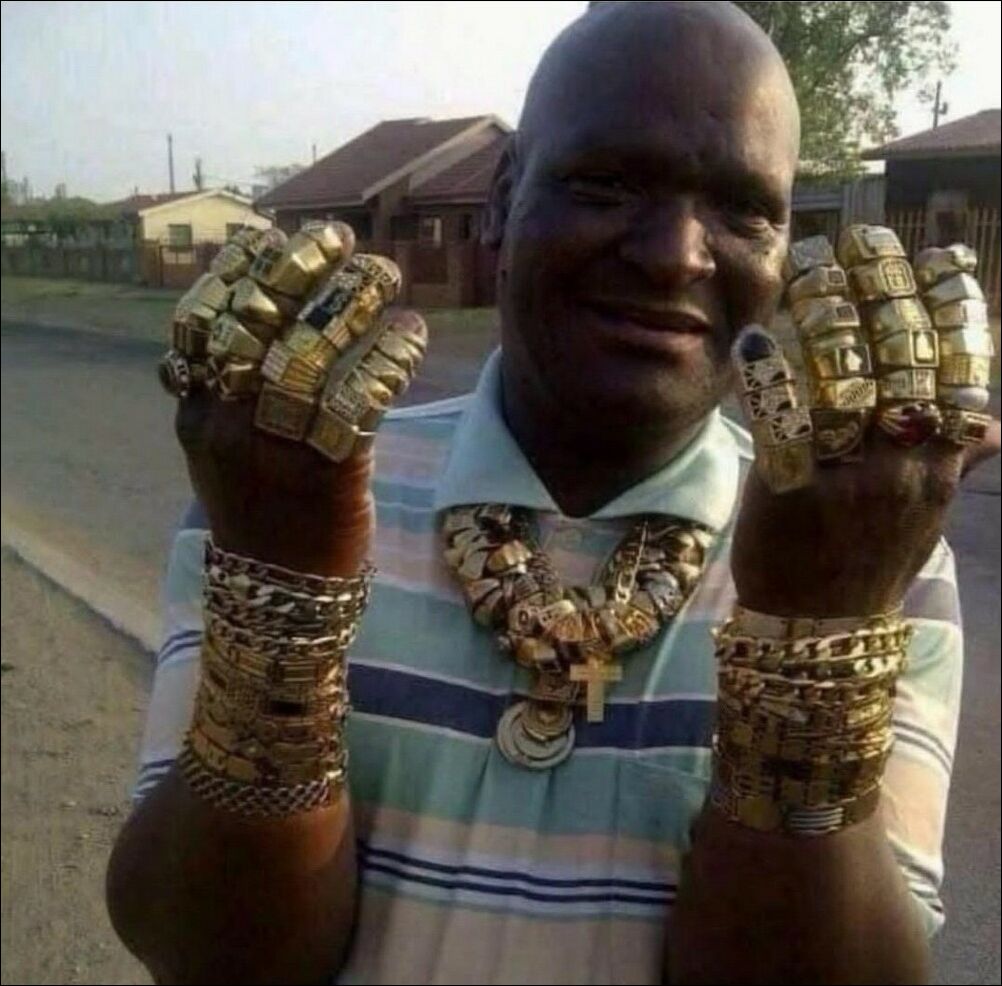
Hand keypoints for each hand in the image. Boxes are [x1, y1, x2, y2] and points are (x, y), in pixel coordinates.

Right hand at [159, 223, 427, 575]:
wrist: (280, 591)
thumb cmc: (261, 509)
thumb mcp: (222, 448)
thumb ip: (230, 389)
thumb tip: (265, 311)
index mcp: (197, 412)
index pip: (202, 320)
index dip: (239, 270)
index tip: (274, 235)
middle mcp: (227, 424)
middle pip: (259, 325)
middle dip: (302, 270)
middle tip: (342, 239)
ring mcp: (275, 448)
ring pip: (310, 354)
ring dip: (353, 303)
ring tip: (385, 275)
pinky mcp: (329, 473)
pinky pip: (359, 399)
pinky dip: (387, 358)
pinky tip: (408, 333)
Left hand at [730, 228, 997, 616]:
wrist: (821, 630)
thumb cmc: (868, 563)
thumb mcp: (926, 514)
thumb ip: (956, 461)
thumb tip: (997, 423)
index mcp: (942, 463)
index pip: (963, 369)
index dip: (955, 308)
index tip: (942, 257)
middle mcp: (907, 465)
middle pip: (905, 360)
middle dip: (887, 290)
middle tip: (864, 239)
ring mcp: (852, 480)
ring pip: (849, 381)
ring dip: (829, 314)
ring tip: (813, 265)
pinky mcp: (792, 496)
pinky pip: (785, 426)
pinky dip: (770, 380)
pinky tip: (756, 340)